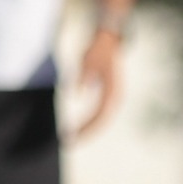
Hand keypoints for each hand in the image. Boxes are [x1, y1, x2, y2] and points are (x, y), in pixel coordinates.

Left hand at [66, 24, 126, 139]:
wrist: (108, 41)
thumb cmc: (97, 50)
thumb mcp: (87, 60)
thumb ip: (84, 75)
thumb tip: (78, 92)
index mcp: (111, 90)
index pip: (98, 115)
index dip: (85, 127)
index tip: (72, 134)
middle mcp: (114, 97)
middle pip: (100, 121)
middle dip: (85, 133)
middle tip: (68, 142)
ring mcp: (112, 97)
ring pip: (100, 120)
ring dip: (87, 130)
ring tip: (72, 138)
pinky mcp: (107, 96)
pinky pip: (98, 113)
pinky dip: (89, 122)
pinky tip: (79, 128)